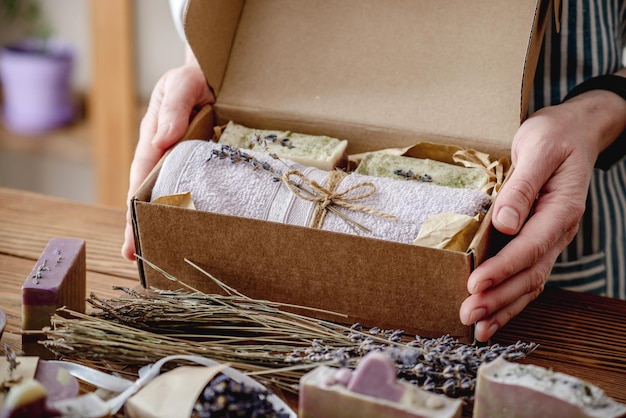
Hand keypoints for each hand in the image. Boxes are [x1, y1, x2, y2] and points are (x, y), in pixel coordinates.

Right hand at [122, 56, 214, 260]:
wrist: (215, 76)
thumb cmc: (193, 79)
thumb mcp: (181, 84)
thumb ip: (173, 109)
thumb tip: (163, 140)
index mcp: (152, 140)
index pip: (140, 179)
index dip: (134, 207)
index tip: (131, 234)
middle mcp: (165, 156)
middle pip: (151, 195)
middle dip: (142, 226)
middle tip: (137, 258)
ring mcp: (184, 164)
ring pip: (173, 198)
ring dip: (166, 225)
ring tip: (162, 256)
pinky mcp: (204, 168)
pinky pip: (197, 191)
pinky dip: (193, 212)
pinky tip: (195, 232)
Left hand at [459, 94, 614, 341]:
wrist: (574, 132)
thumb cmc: (554, 136)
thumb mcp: (538, 150)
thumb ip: (522, 187)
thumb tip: (504, 223)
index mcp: (561, 210)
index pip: (531, 247)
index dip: (503, 269)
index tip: (476, 284)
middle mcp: (558, 231)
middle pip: (530, 274)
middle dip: (499, 298)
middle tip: (468, 315)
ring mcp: (550, 239)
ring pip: (529, 282)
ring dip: (503, 307)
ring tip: (476, 327)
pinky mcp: (537, 241)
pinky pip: (525, 275)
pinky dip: (509, 298)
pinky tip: (491, 315)